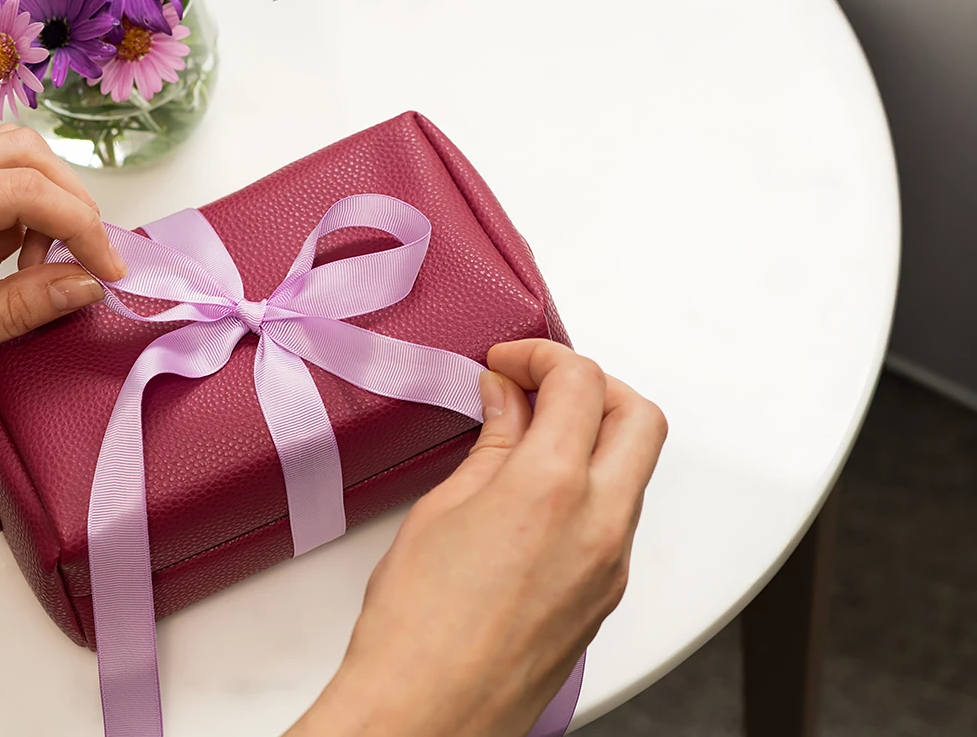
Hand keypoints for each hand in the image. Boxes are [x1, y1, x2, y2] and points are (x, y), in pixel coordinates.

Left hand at [0, 124, 125, 428]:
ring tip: (27, 274)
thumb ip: (12, 311)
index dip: (82, 227)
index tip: (110, 274)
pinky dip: (6, 214)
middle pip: (19, 152)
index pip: (22, 189)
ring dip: (38, 208)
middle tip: (85, 265)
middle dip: (70, 204)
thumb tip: (84, 284)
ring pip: (1, 158)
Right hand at [286, 339, 666, 736]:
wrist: (427, 713)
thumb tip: (507, 401)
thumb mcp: (443, 510)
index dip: (542, 355)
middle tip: (537, 386)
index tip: (510, 362)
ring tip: (531, 438)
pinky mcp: (606, 596)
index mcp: (552, 489)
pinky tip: (537, 492)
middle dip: (592, 384)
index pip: (580, 383)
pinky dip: (591, 484)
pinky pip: (619, 516)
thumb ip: (492, 445)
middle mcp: (600, 525)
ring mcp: (611, 565)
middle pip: (639, 416)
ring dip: (595, 435)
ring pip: (635, 468)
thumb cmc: (417, 629)